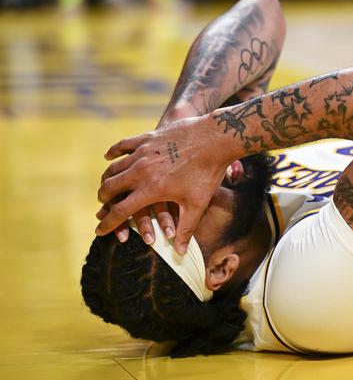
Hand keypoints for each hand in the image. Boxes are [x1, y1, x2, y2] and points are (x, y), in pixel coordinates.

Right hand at [103, 104, 198, 244]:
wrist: (215, 139)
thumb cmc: (208, 173)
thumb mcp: (197, 204)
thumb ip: (186, 229)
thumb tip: (180, 253)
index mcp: (151, 190)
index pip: (121, 211)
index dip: (108, 224)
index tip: (99, 230)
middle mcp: (141, 171)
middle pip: (111, 188)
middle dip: (104, 200)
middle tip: (103, 207)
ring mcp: (142, 152)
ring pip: (114, 167)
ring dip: (106, 179)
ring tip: (105, 187)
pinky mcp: (148, 137)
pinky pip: (123, 145)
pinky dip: (113, 152)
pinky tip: (108, 156)